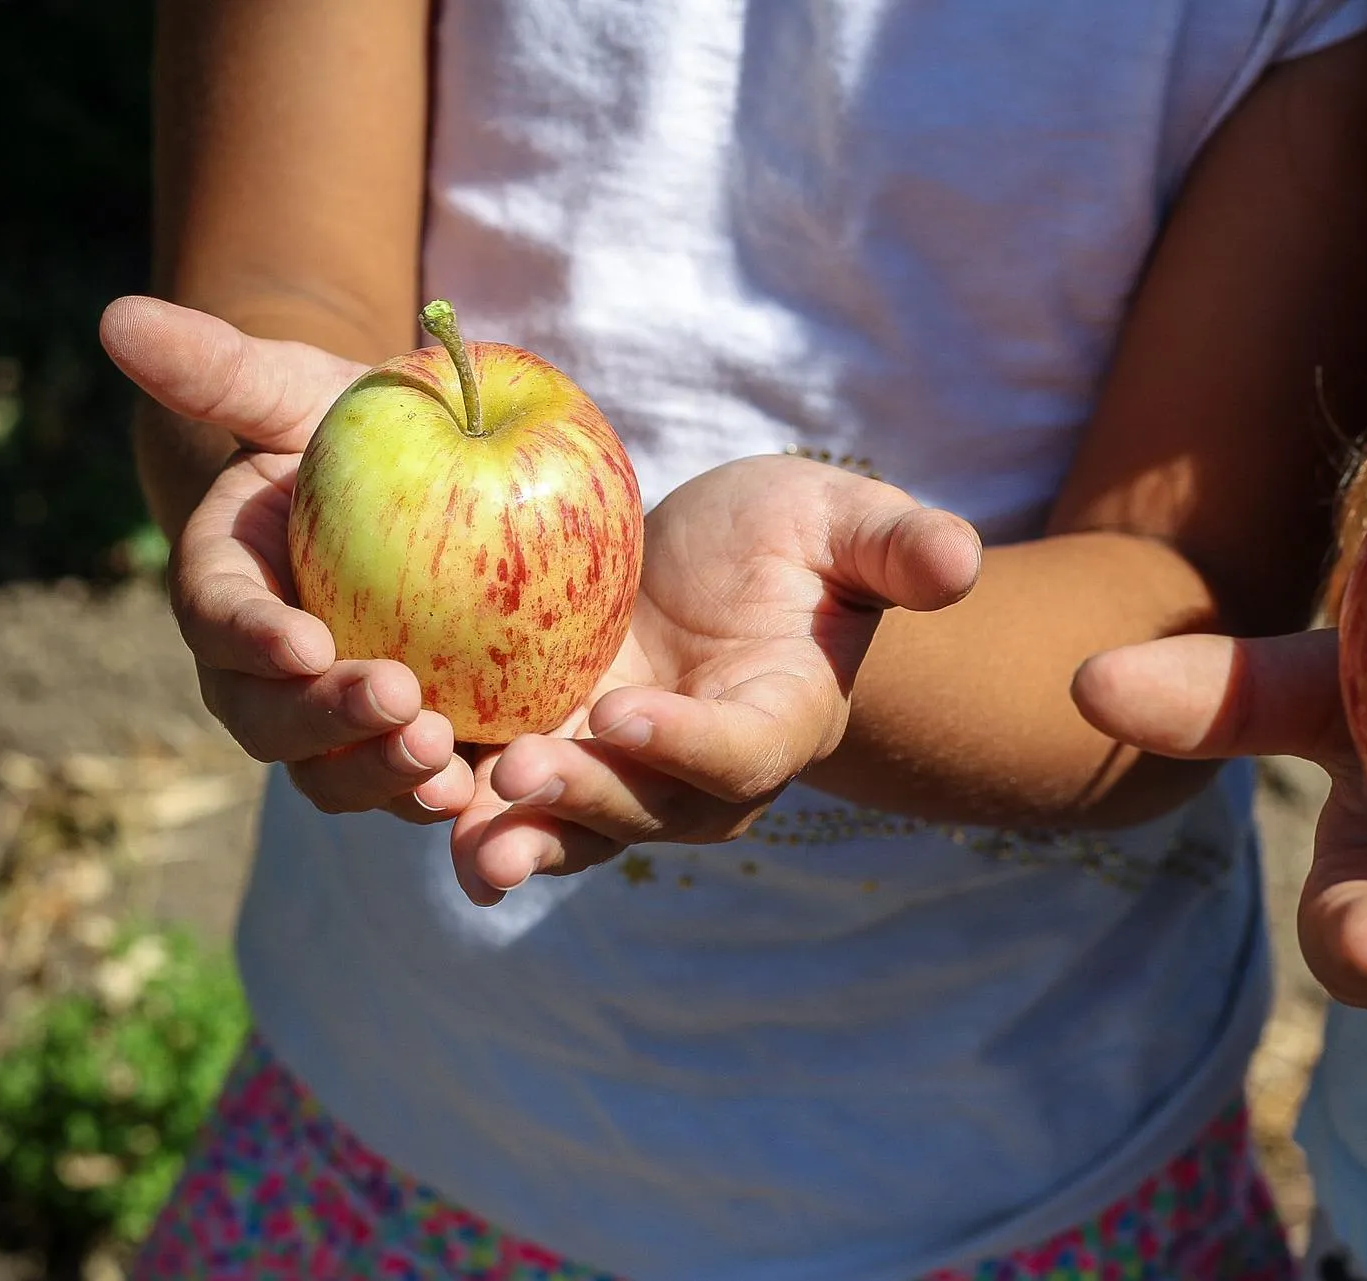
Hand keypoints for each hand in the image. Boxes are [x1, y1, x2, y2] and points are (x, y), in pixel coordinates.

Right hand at [101, 296, 474, 820]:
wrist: (419, 487)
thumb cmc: (350, 431)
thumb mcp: (299, 390)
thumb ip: (222, 367)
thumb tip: (119, 317)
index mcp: (227, 590)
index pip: (220, 619)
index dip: (253, 638)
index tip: (304, 642)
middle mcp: (266, 675)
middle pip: (272, 722)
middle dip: (328, 725)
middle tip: (402, 703)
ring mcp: (334, 723)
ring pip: (337, 776)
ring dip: (384, 777)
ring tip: (446, 765)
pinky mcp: (408, 745)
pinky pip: (413, 789)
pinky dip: (445, 806)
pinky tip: (494, 796)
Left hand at [447, 453, 982, 902]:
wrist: (719, 574)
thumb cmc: (795, 542)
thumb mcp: (845, 523)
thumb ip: (897, 547)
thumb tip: (959, 561)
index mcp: (780, 719)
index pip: (740, 752)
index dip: (688, 745)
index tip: (629, 713)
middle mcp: (701, 774)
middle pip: (646, 810)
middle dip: (585, 801)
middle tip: (519, 775)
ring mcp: (623, 776)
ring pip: (572, 826)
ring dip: (516, 834)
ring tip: (459, 834)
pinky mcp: (556, 755)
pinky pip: (511, 797)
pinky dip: (463, 802)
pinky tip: (406, 793)